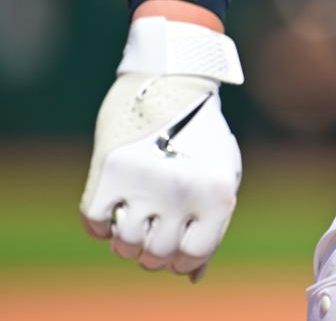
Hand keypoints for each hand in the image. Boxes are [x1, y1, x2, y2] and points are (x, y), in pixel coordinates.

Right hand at [80, 17, 243, 278]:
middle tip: (153, 228)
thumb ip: (210, 225)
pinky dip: (101, 222)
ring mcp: (145, 183)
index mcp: (218, 195)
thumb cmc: (201, 133)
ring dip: (126, 237)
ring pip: (123, 245)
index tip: (176, 246)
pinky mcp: (110, 171)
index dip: (180, 260)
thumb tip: (192, 276)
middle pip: (154, 256)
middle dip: (152, 249)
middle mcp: (182, 193)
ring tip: (136, 214)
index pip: (191, 258)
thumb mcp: (221, 174)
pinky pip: (94, 224)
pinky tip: (115, 203)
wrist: (173, 78)